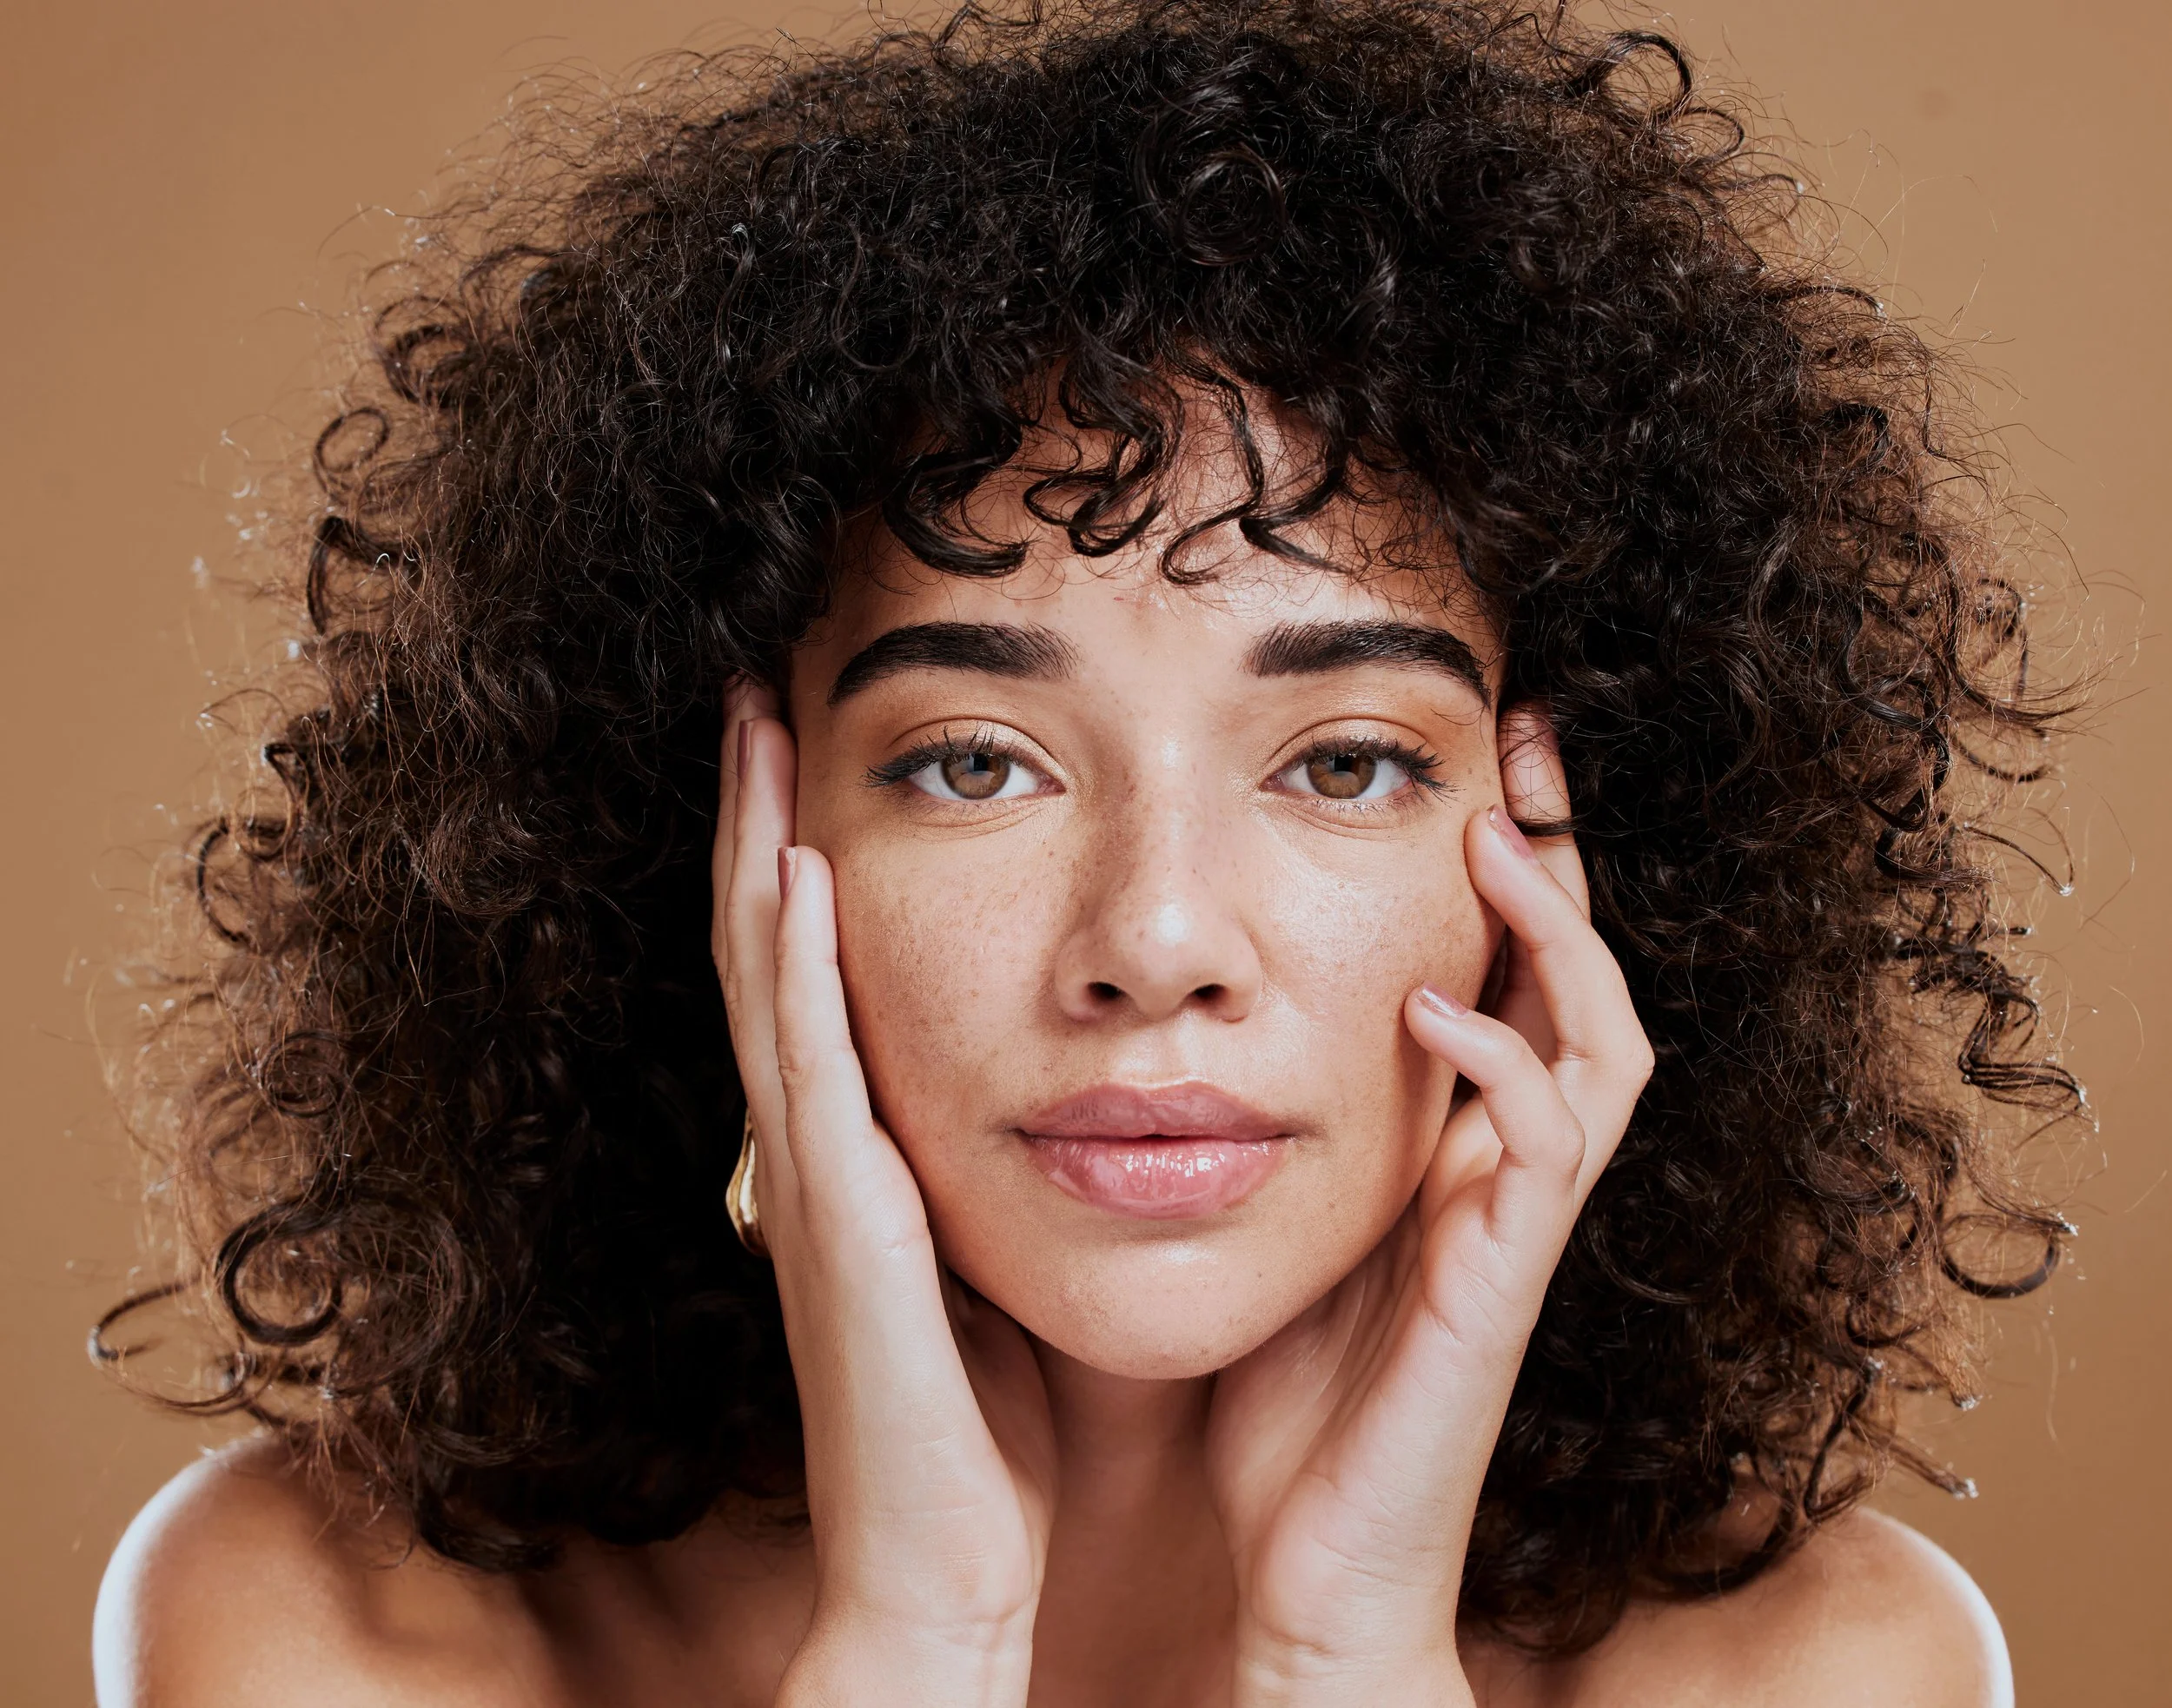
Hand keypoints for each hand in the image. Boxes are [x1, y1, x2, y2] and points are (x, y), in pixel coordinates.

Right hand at [713, 684, 1055, 1707]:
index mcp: (857, 1150)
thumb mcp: (990, 1258)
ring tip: (755, 725)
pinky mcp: (837, 1228)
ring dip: (753, 846)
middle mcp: (815, 1149)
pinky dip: (792, 966)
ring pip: (765, 979)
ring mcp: (814, 1184)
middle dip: (754, 811)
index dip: (794, 849)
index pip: (813, 966)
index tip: (808, 734)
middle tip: (752, 685)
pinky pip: (809, 1072)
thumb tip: (1052, 1079)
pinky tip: (793, 869)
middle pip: (764, 943)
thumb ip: (988, 1167)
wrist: (950, 1573)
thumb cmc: (986, 1428)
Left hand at [1206, 707, 1653, 1707]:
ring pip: (1606, 1042)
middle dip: (1563, 856)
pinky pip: (1550, 1147)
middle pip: (1582, 977)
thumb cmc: (1274, 1397)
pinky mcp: (1502, 1283)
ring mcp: (1514, 1224)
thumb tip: (1156, 1005)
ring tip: (1492, 841)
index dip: (1503, 863)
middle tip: (1525, 740)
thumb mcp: (1259, 1217)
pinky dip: (1504, 1063)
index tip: (1466, 750)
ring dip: (1558, 933)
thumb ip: (1247, 1120)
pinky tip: (1430, 1006)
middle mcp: (1501, 1170)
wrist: (1300, 1567)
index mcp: (1446, 1144)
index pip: (1501, 970)